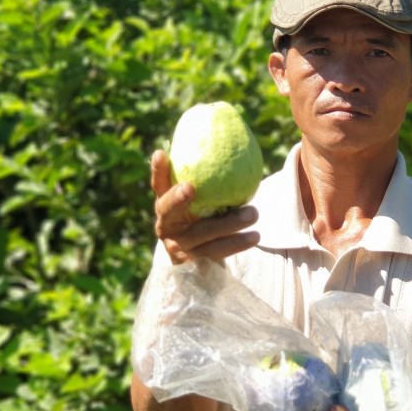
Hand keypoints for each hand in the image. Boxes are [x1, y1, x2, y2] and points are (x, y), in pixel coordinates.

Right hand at [152, 149, 259, 263]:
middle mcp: (166, 225)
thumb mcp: (203, 203)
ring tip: (253, 213)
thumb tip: (230, 145)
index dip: (158, 171)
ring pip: (202, 233)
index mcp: (166, 206)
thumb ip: (208, 183)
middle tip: (190, 186)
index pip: (158, 184)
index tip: (160, 154)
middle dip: (177, 198)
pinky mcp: (193, 264)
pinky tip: (253, 236)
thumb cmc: (205, 222)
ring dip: (229, 223)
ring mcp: (178, 247)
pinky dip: (236, 243)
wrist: (202, 265)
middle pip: (169, 210)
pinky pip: (217, 251)